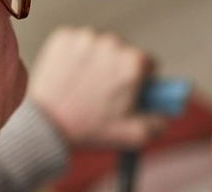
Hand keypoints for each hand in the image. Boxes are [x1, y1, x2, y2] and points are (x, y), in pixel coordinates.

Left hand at [28, 27, 166, 148]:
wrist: (45, 126)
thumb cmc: (89, 130)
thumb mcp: (133, 135)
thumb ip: (159, 123)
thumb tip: (166, 114)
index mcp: (133, 62)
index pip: (149, 64)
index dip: (140, 81)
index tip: (128, 92)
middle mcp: (112, 43)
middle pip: (124, 53)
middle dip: (117, 70)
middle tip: (102, 93)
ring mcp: (86, 38)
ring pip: (100, 47)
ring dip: (96, 62)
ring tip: (84, 87)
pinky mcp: (64, 37)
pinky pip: (77, 43)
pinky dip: (75, 57)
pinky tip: (71, 77)